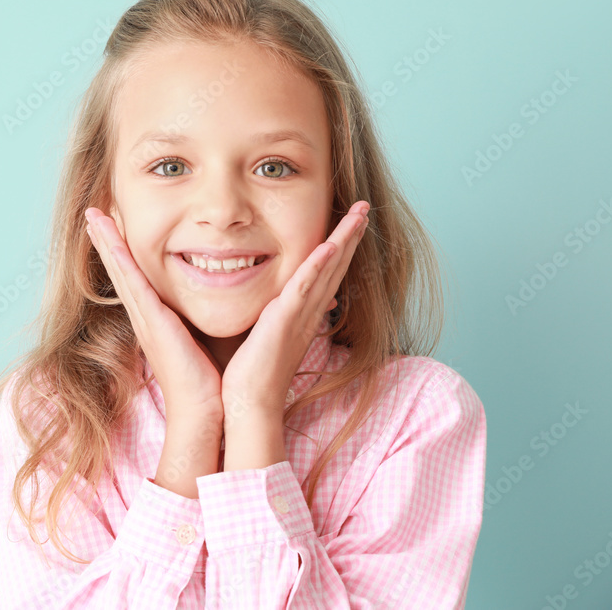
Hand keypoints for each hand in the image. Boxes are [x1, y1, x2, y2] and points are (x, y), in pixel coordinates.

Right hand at [84, 207, 224, 423]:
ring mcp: (145, 318)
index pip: (136, 277)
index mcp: (157, 320)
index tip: (114, 226)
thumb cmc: (210, 380)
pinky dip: (118, 258)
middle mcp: (145, 316)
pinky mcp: (152, 321)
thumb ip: (204, 318)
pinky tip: (110, 238)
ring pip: (121, 270)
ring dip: (105, 241)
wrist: (206, 410)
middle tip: (93, 211)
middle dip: (106, 239)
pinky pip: (132, 282)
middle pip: (121, 269)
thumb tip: (222, 297)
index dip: (123, 252)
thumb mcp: (205, 339)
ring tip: (93, 214)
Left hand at [220, 201, 369, 427]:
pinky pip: (306, 287)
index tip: (350, 224)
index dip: (340, 248)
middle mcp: (308, 312)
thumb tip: (272, 307)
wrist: (248, 402)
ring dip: (345, 239)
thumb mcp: (262, 335)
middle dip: (351, 235)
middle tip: (364, 208)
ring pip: (328, 269)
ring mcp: (300, 315)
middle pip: (336, 266)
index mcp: (301, 315)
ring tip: (360, 213)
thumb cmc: (249, 373)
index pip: (325, 274)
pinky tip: (331, 245)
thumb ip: (270, 317)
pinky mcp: (286, 320)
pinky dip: (320, 265)